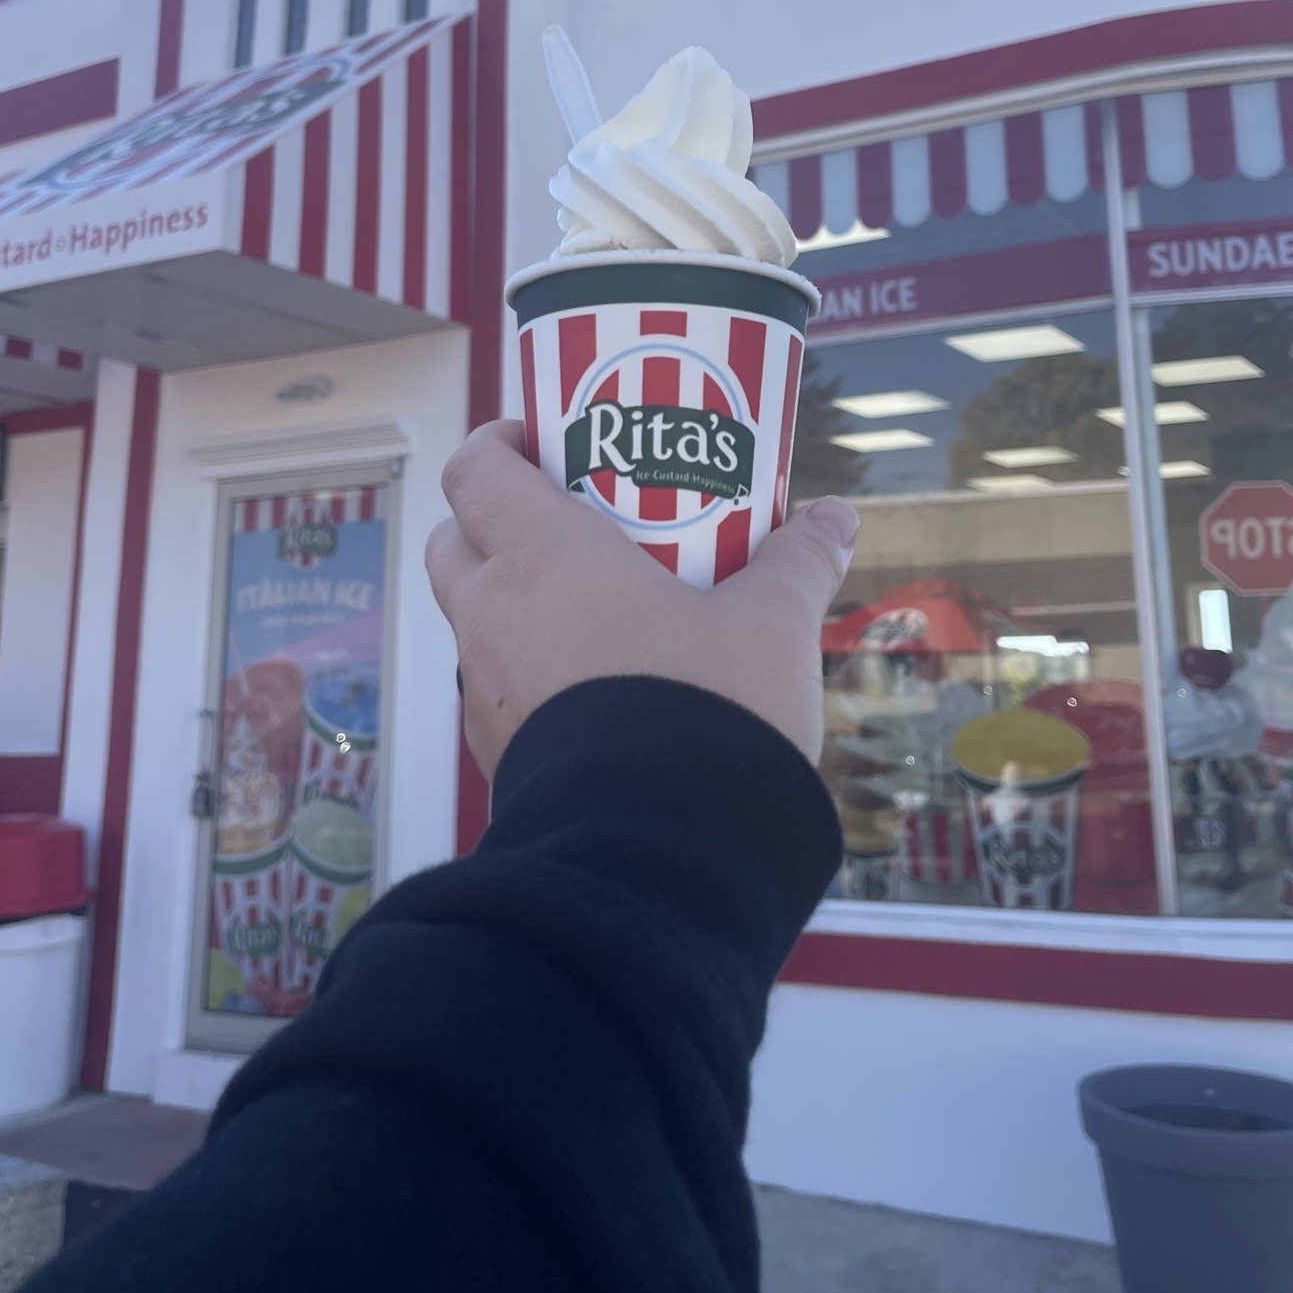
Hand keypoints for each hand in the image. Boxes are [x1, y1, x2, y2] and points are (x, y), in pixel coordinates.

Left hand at [427, 419, 858, 778]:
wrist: (659, 855)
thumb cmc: (704, 709)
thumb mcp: (772, 627)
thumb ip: (799, 563)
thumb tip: (836, 519)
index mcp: (542, 554)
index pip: (476, 469)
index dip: (498, 442)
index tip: (540, 437)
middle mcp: (494, 613)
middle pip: (456, 541)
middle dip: (495, 521)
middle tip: (570, 521)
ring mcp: (486, 691)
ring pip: (475, 621)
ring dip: (515, 603)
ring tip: (597, 611)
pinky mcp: (498, 759)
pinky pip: (500, 694)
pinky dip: (531, 676)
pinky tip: (599, 691)